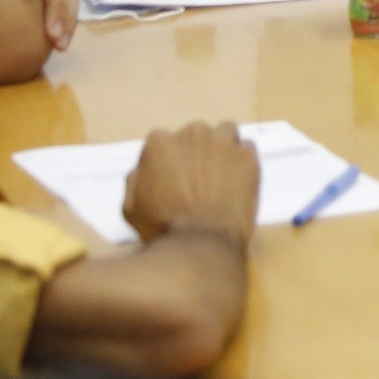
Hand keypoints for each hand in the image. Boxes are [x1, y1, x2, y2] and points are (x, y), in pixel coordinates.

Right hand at [123, 121, 259, 248]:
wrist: (201, 245)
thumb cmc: (163, 229)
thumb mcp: (131, 207)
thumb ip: (136, 179)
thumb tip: (144, 168)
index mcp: (160, 142)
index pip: (166, 143)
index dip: (171, 162)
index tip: (176, 178)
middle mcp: (192, 134)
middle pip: (196, 136)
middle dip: (197, 153)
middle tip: (200, 180)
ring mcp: (223, 142)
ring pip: (225, 133)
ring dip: (223, 149)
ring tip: (222, 174)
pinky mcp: (247, 156)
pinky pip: (247, 149)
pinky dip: (243, 161)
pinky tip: (238, 180)